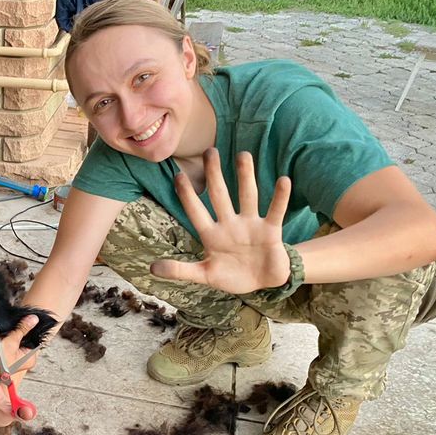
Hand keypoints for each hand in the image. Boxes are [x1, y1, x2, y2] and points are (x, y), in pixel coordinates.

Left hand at [150, 150, 292, 294]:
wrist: (262, 283)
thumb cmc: (231, 276)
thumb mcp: (204, 275)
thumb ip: (180, 270)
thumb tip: (151, 269)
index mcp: (211, 235)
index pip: (196, 211)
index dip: (187, 195)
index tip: (178, 175)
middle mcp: (230, 225)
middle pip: (220, 196)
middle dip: (214, 175)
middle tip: (210, 151)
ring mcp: (251, 225)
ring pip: (248, 197)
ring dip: (246, 177)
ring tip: (243, 155)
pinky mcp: (271, 231)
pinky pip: (275, 211)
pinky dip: (280, 198)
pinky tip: (283, 180)